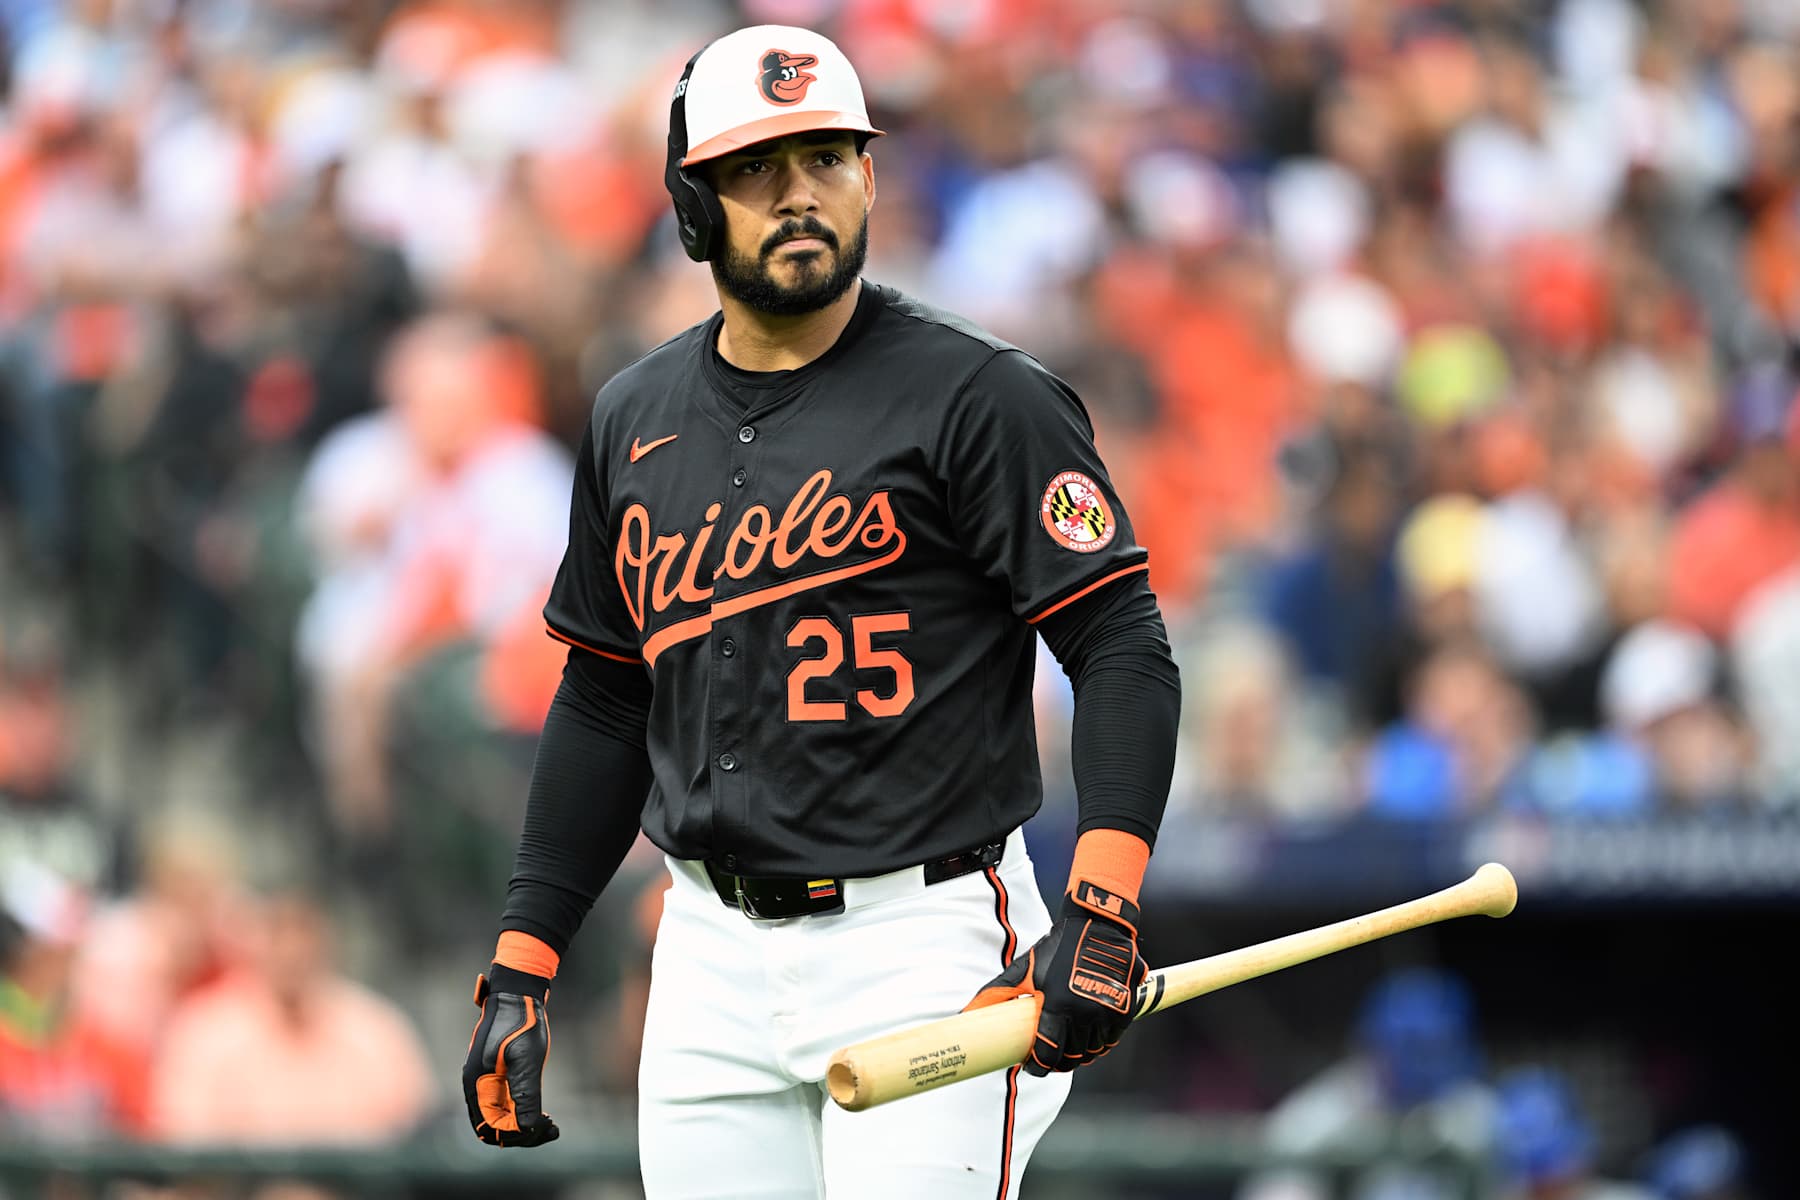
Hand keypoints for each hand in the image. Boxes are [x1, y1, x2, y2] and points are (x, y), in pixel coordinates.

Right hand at [462, 964, 560, 1146]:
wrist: (517, 994)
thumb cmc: (520, 1022)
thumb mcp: (526, 1059)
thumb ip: (525, 1093)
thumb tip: (527, 1128)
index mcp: (477, 1083)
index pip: (490, 1127)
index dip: (515, 1134)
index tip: (541, 1127)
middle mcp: (477, 1086)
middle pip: (494, 1127)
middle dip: (522, 1135)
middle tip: (551, 1131)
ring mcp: (486, 1082)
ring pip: (500, 1119)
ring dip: (524, 1127)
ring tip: (551, 1126)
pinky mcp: (497, 1077)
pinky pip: (506, 1106)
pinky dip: (523, 1114)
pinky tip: (544, 1114)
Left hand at [962, 881, 1145, 1074]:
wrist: (1099, 925)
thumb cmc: (1058, 947)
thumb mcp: (1025, 967)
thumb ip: (998, 992)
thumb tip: (966, 1013)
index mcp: (1057, 1004)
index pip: (1048, 1052)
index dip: (1039, 1067)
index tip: (1032, 1068)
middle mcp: (1085, 1012)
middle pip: (1071, 1057)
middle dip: (1058, 1064)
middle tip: (1049, 1060)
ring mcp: (1107, 1012)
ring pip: (1092, 1051)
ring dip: (1080, 1056)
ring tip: (1068, 1050)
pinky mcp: (1125, 1010)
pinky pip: (1110, 1040)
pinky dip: (1099, 1045)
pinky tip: (1088, 1040)